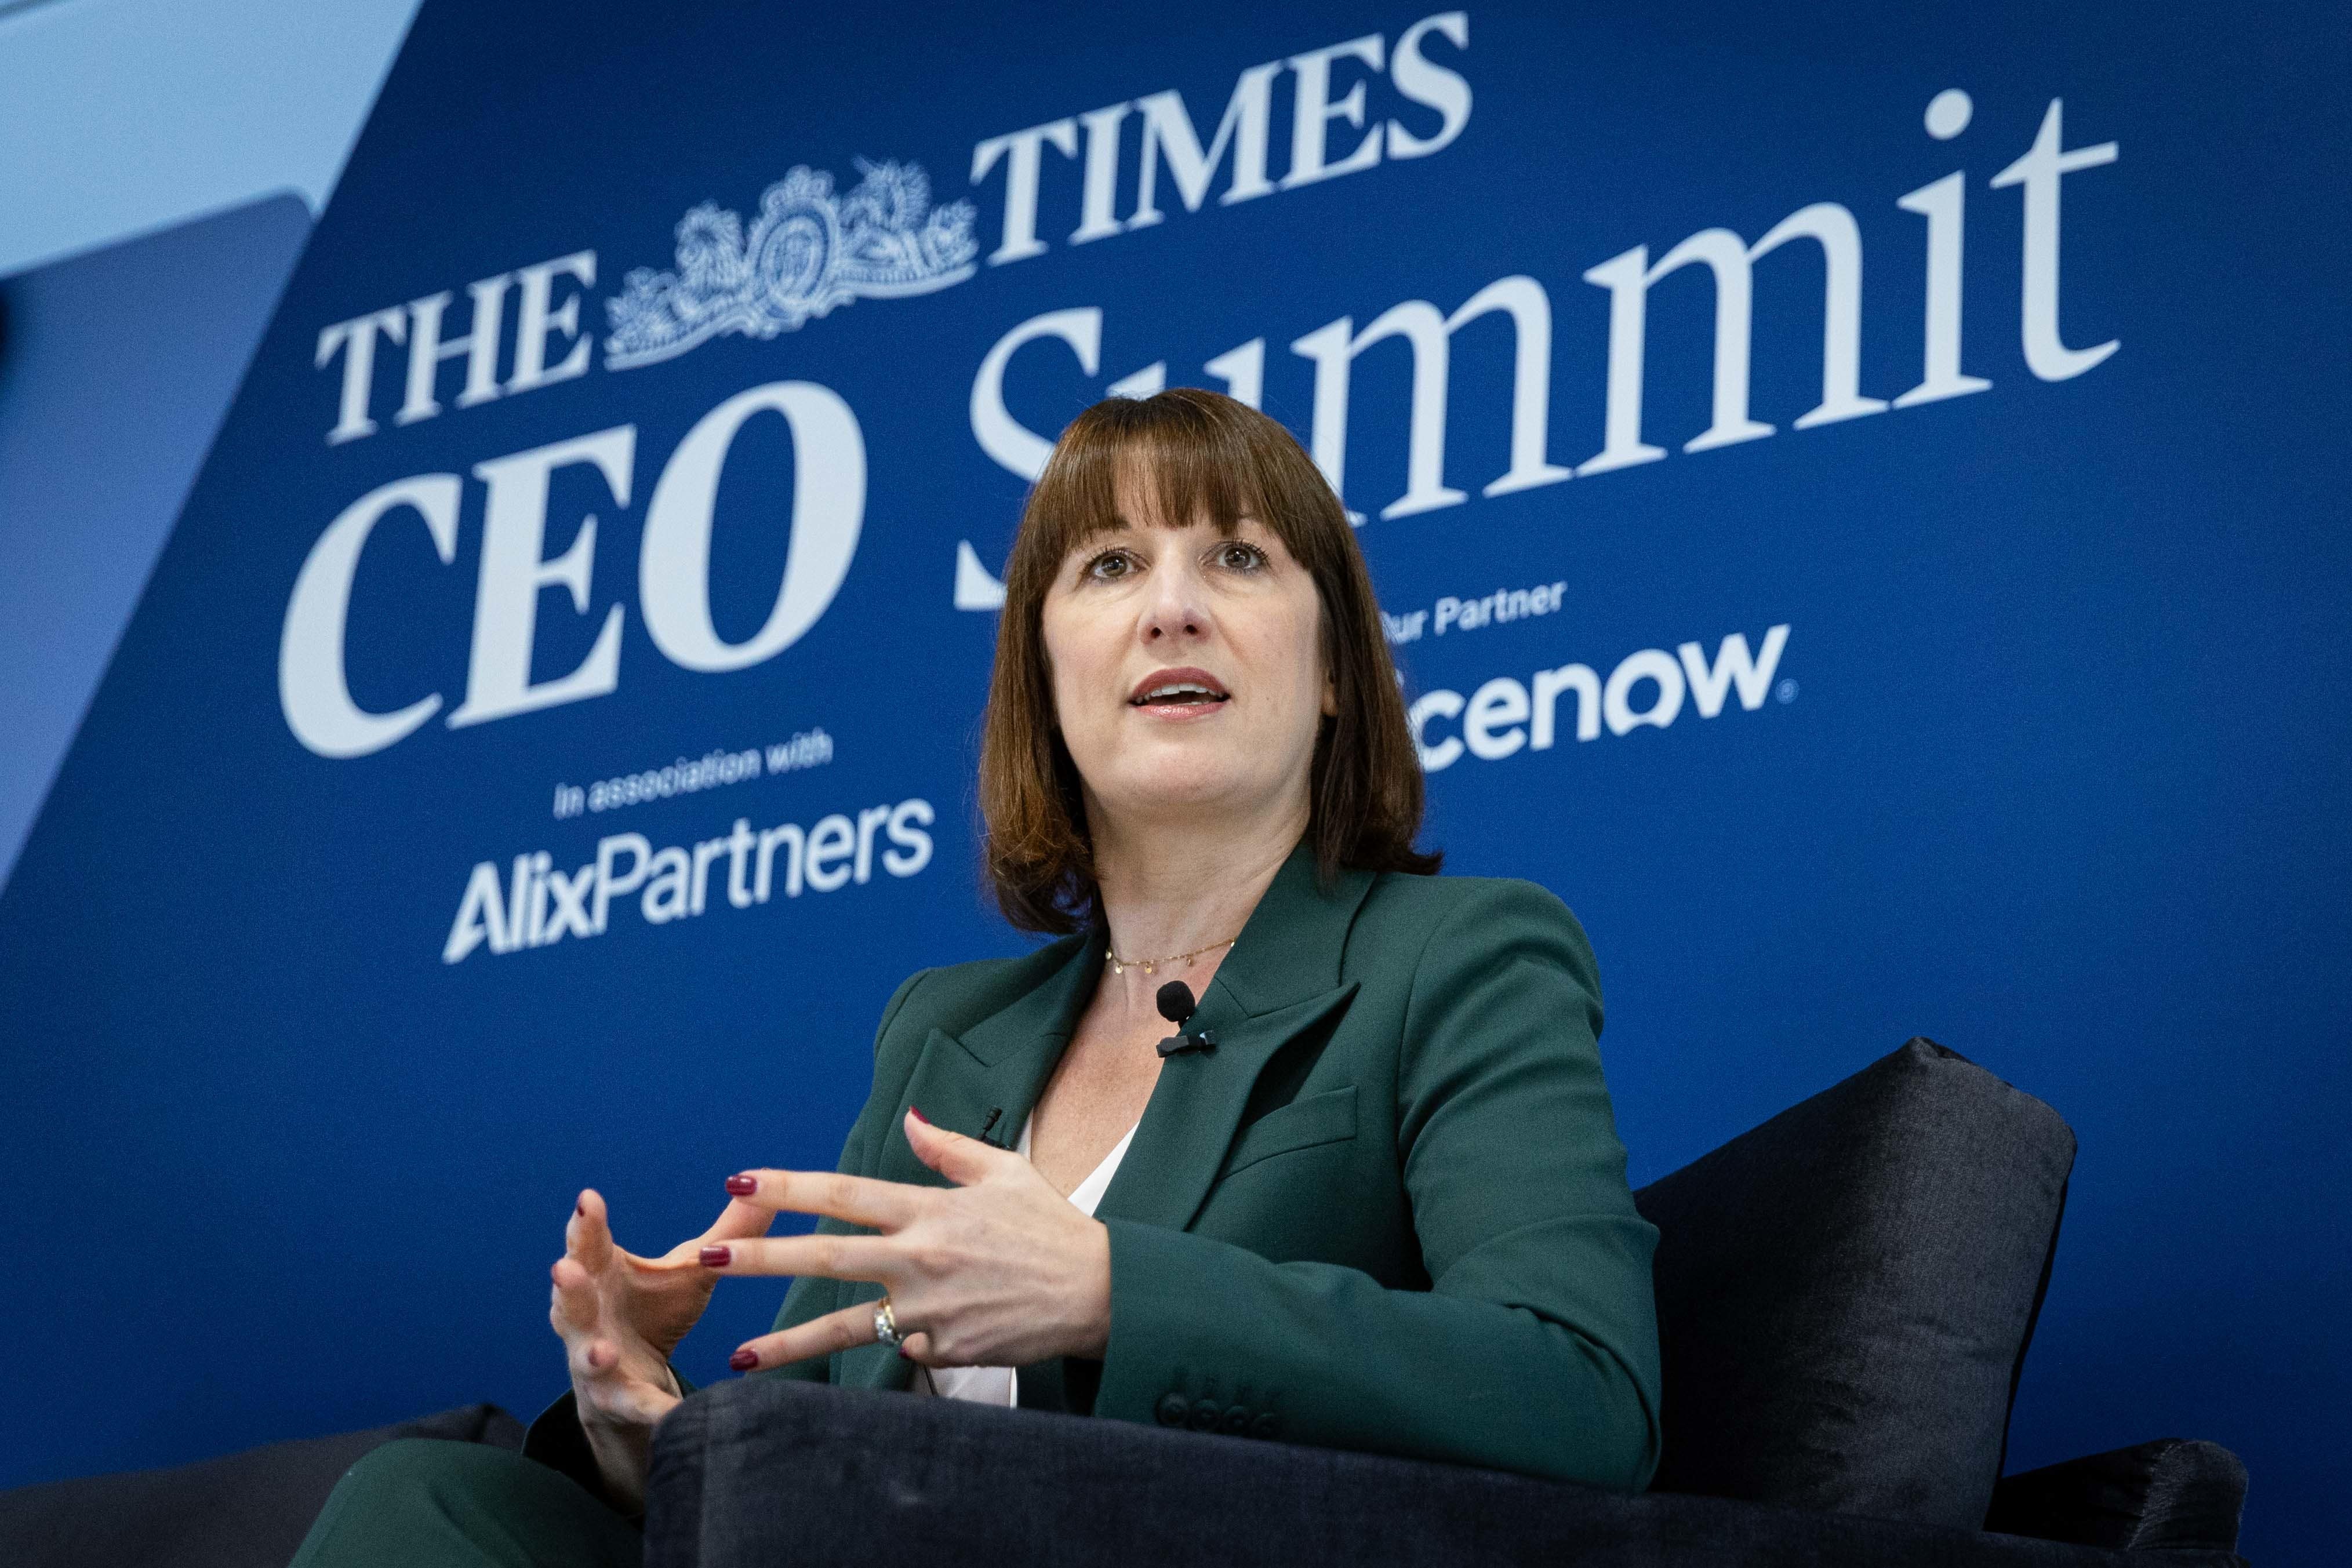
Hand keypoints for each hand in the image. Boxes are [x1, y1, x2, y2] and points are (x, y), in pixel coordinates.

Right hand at [548, 1187, 774, 1511]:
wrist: (635, 1382)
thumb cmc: (655, 1311)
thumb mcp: (689, 1270)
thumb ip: (724, 1233)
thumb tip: (760, 1184)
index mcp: (601, 1274)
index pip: (589, 1244)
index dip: (585, 1224)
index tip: (589, 1198)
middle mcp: (587, 1317)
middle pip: (571, 1300)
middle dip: (568, 1286)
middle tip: (564, 1267)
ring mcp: (596, 1363)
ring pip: (587, 1357)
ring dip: (593, 1354)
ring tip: (603, 1351)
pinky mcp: (618, 1401)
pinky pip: (635, 1406)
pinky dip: (652, 1411)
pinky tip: (673, 1416)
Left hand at [706, 1109, 1111, 1372]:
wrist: (1099, 1292)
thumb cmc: (1051, 1227)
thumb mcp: (1004, 1172)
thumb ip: (947, 1150)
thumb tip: (909, 1121)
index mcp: (930, 1210)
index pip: (844, 1194)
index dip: (788, 1188)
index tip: (742, 1182)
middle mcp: (921, 1259)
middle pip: (825, 1258)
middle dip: (758, 1257)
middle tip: (705, 1259)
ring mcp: (930, 1310)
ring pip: (844, 1327)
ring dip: (786, 1343)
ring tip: (739, 1355)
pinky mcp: (945, 1349)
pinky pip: (900, 1349)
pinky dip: (887, 1347)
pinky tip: (874, 1350)